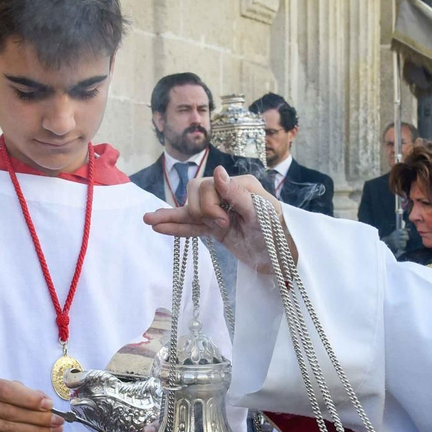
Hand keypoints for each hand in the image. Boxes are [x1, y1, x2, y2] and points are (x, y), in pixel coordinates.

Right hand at [0, 372, 62, 431]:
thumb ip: (21, 392)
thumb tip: (46, 401)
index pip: (6, 390)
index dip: (29, 398)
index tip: (49, 404)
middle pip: (10, 411)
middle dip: (39, 417)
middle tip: (59, 420)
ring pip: (11, 428)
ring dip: (38, 430)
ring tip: (56, 430)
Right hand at [144, 167, 289, 270]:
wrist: (283, 261)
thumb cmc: (279, 234)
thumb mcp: (262, 214)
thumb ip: (238, 194)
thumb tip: (218, 171)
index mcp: (240, 184)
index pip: (209, 185)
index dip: (209, 204)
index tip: (224, 222)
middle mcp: (227, 194)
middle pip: (196, 194)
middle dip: (200, 210)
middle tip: (220, 226)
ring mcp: (219, 213)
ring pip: (189, 209)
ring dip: (171, 215)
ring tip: (149, 221)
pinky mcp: (215, 229)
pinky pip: (191, 226)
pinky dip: (176, 227)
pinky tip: (157, 227)